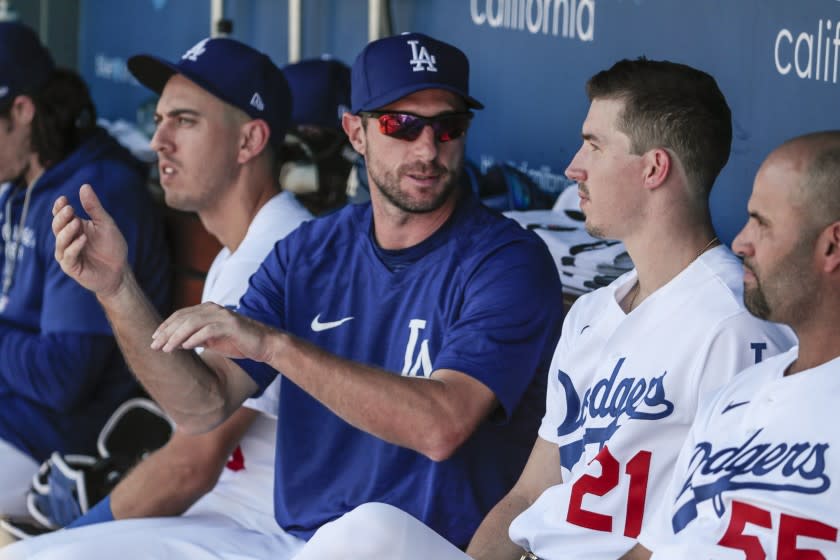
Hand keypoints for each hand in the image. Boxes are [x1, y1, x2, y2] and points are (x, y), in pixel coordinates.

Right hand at [52, 184, 129, 297]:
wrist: (120, 270)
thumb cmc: (112, 246)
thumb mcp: (105, 224)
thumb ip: (94, 207)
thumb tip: (84, 186)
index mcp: (74, 227)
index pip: (60, 216)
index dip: (59, 208)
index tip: (64, 199)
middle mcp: (67, 240)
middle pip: (57, 226)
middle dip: (61, 218)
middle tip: (70, 210)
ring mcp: (68, 254)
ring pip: (60, 241)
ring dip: (67, 231)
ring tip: (77, 223)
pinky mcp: (71, 267)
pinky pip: (68, 257)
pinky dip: (74, 247)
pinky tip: (82, 239)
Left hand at [151, 302, 276, 362]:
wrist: (264, 344)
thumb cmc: (238, 342)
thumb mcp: (213, 340)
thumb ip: (196, 338)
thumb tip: (176, 343)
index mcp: (209, 310)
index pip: (181, 314)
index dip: (166, 325)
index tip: (154, 338)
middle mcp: (214, 309)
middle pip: (183, 317)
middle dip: (166, 332)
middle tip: (154, 345)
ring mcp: (223, 316)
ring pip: (192, 323)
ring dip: (176, 336)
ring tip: (165, 349)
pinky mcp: (231, 326)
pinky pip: (207, 331)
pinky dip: (194, 339)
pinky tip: (183, 347)